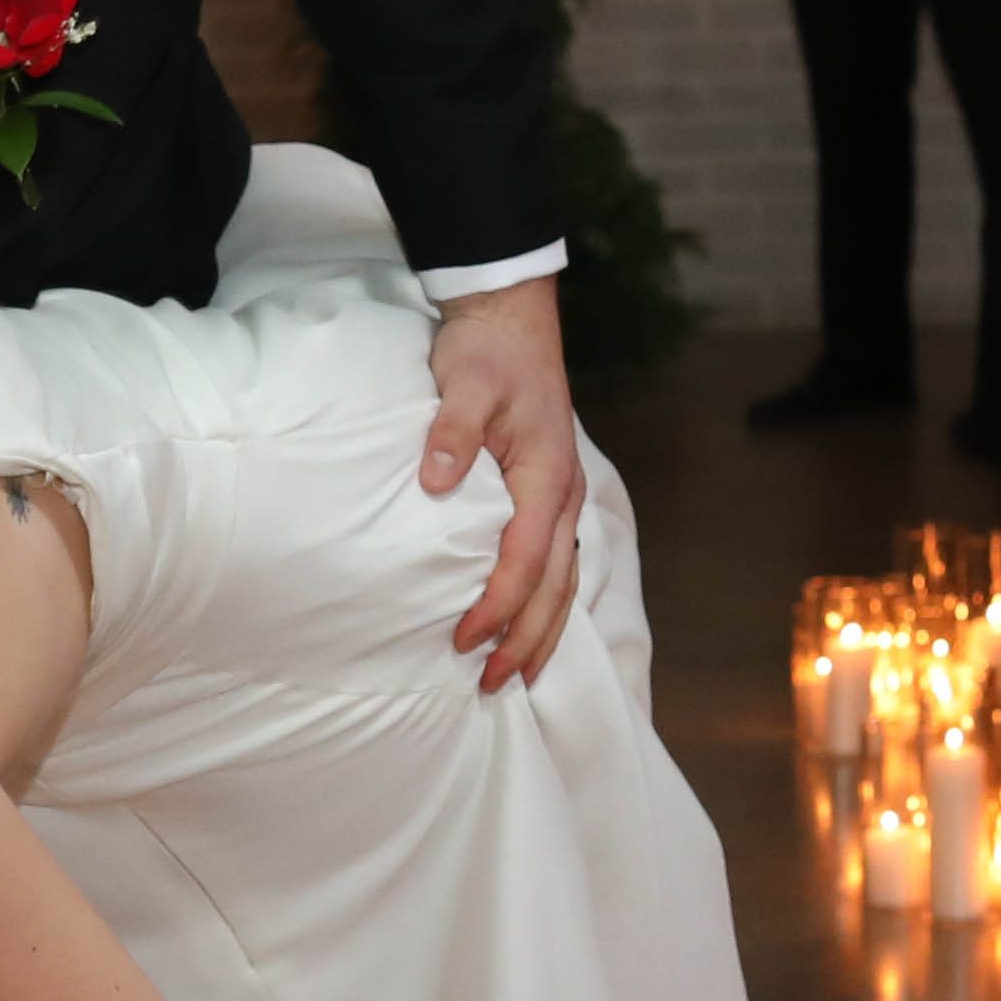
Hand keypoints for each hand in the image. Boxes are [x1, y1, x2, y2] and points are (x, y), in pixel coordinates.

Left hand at [425, 276, 585, 690]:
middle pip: (554, 588)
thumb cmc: (487, 350)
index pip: (525, 561)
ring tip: (516, 677)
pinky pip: (554, 564)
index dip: (497, 606)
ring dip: (541, 633)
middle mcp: (564, 495)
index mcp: (547, 477)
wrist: (510, 316)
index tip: (464, 640)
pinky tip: (525, 628)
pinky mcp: (548, 495)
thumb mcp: (466, 381)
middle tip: (492, 685)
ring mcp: (561, 498)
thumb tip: (436, 480)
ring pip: (562, 582)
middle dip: (526, 641)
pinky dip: (543, 605)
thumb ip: (451, 431)